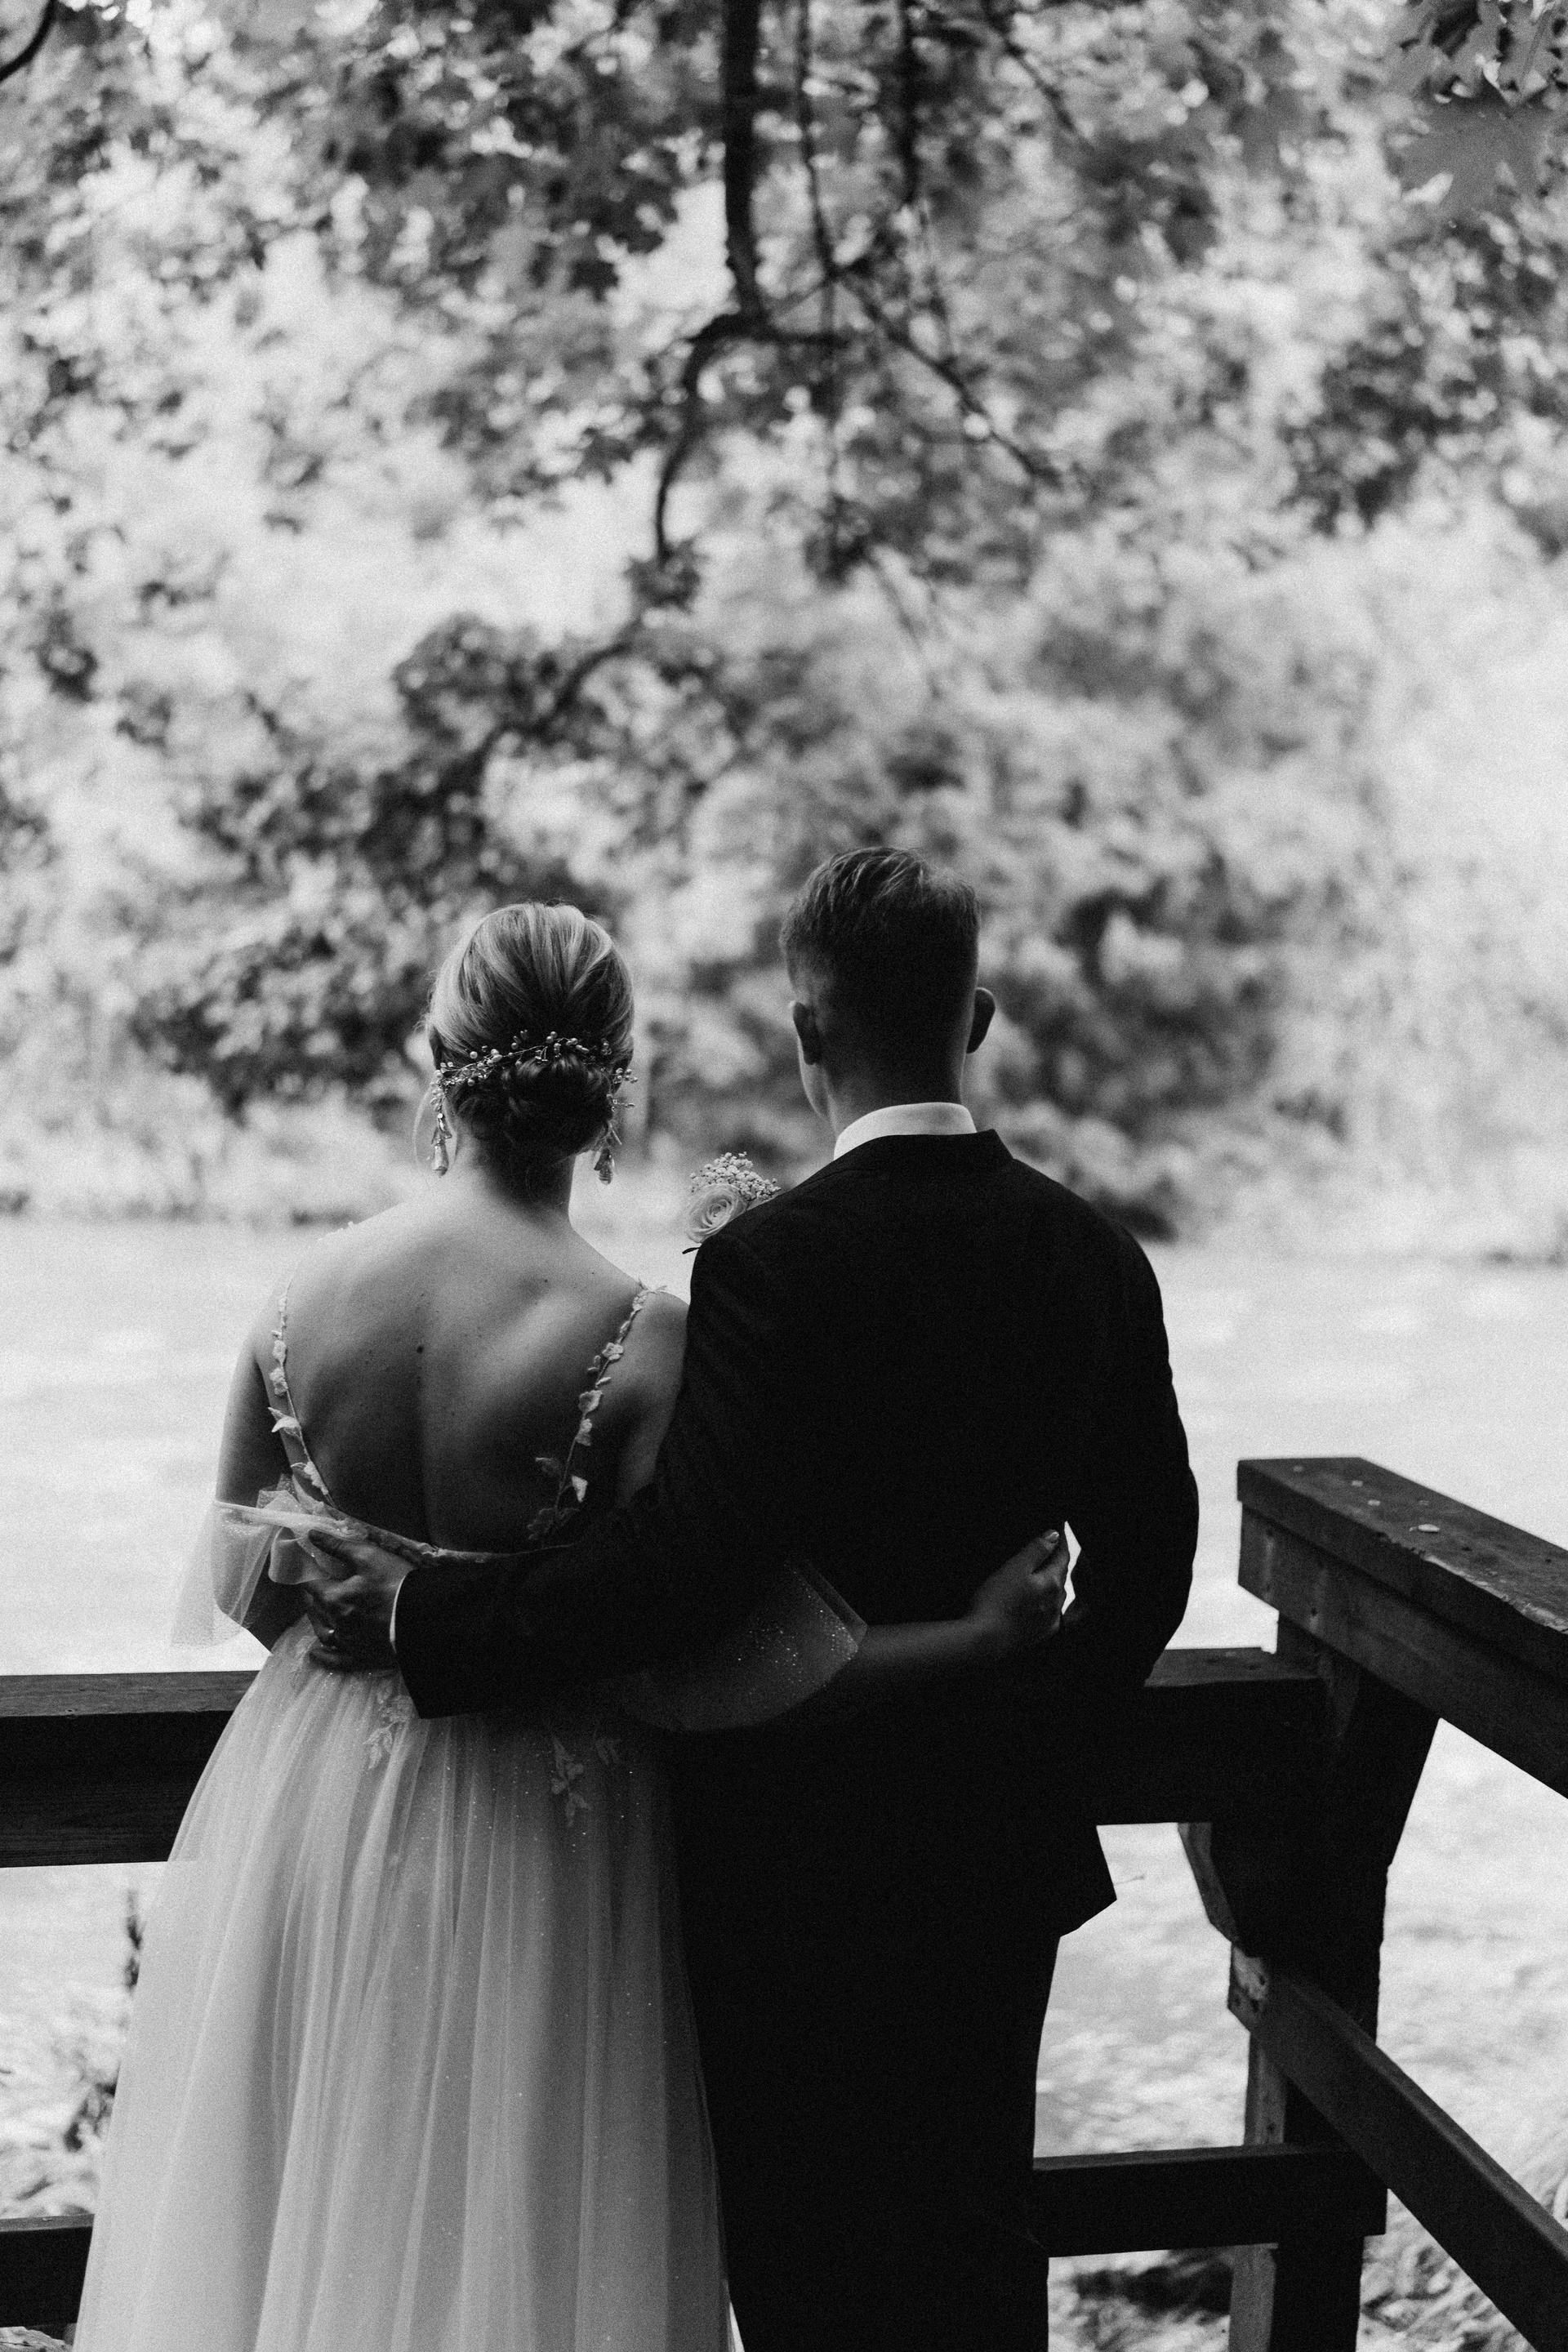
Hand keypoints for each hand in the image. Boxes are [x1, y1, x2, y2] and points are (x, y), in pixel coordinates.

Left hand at [273, 1524, 408, 1673]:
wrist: (425, 1616)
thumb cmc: (396, 1582)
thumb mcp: (369, 1557)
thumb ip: (339, 1546)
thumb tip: (312, 1536)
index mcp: (334, 1599)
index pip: (311, 1586)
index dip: (309, 1575)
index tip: (310, 1568)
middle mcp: (336, 1624)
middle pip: (315, 1610)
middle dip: (312, 1597)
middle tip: (314, 1587)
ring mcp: (348, 1643)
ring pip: (323, 1633)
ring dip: (316, 1622)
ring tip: (317, 1613)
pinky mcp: (362, 1657)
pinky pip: (336, 1660)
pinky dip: (324, 1657)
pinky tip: (315, 1654)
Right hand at [967, 1530, 1069, 1657]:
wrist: (986, 1640)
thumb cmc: (996, 1602)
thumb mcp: (1014, 1567)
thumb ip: (1036, 1550)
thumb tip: (1054, 1536)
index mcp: (1051, 1583)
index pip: (1062, 1557)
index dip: (1059, 1542)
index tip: (1056, 1531)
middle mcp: (1056, 1602)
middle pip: (1061, 1575)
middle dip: (1057, 1561)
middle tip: (1051, 1548)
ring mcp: (1049, 1620)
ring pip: (1057, 1595)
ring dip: (1053, 1581)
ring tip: (1044, 1572)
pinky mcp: (1039, 1634)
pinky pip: (1050, 1614)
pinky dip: (1048, 1603)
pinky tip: (1041, 1603)